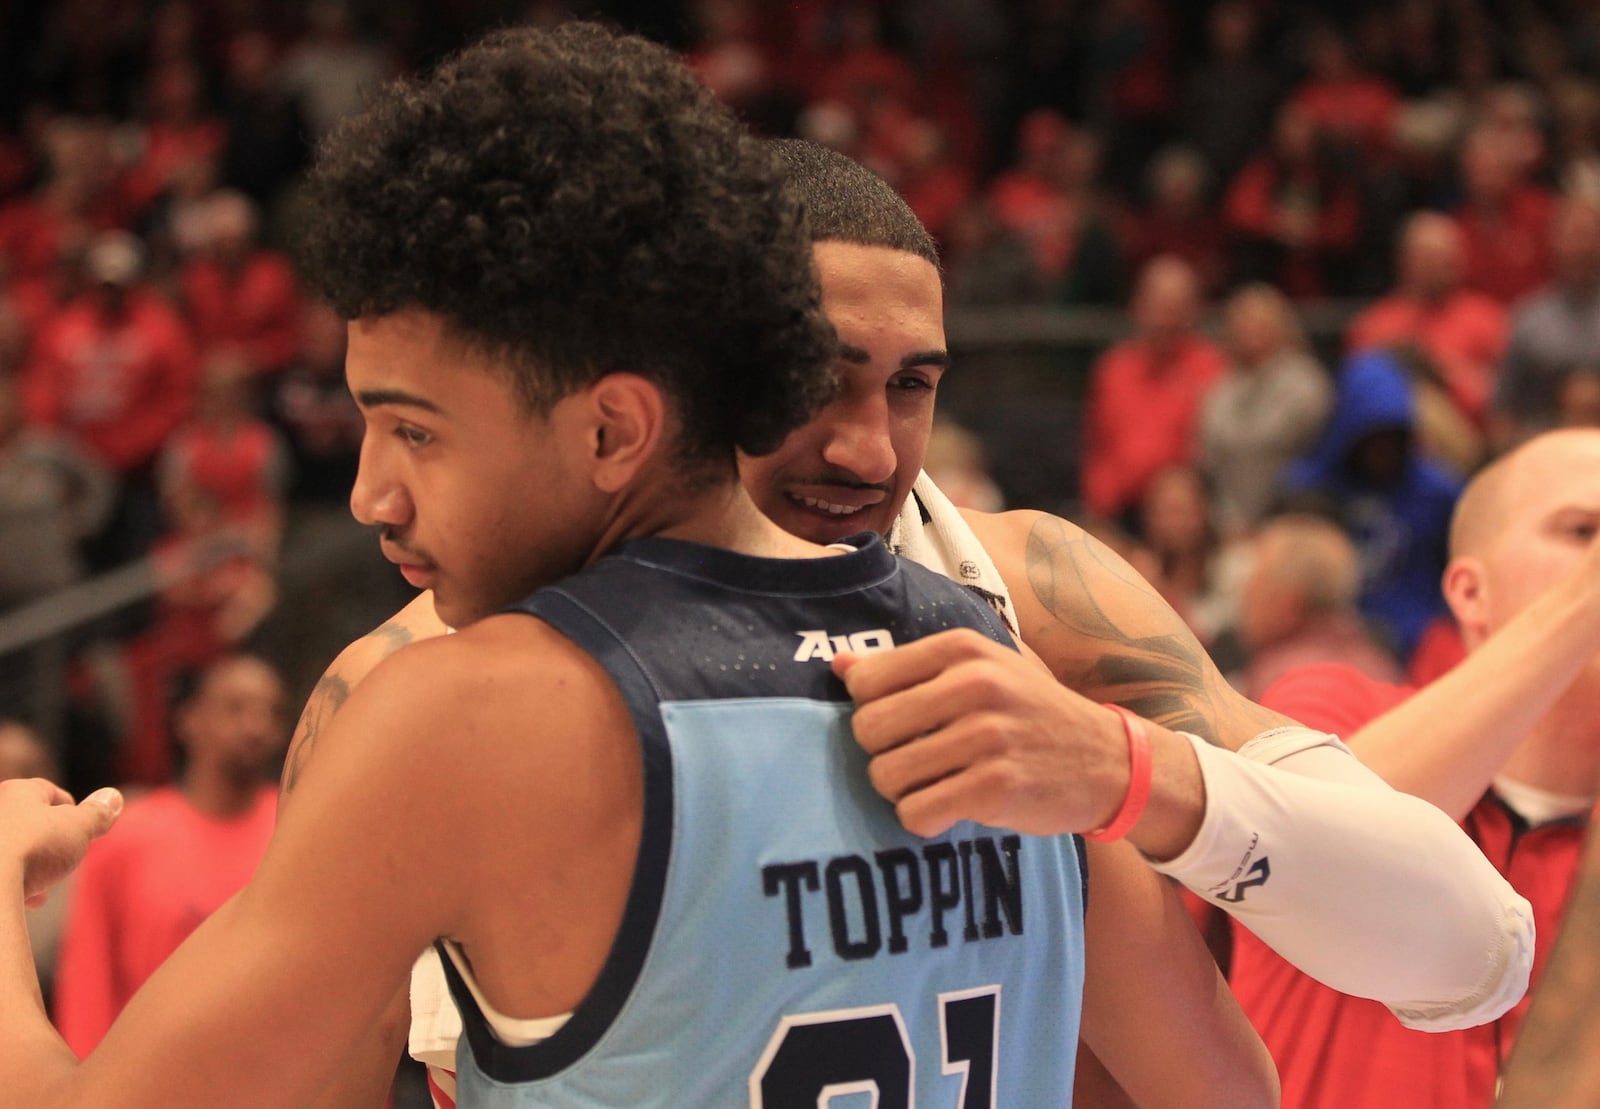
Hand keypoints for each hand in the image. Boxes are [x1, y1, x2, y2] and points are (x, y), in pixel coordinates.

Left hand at [0, 779, 121, 907]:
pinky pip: (0, 873)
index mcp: (17, 791)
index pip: (48, 791)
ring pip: (10, 849)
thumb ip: (97, 813)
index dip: (71, 808)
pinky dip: (11, 882)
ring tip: (45, 886)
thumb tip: (112, 796)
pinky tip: (26, 899)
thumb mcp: (79, 828)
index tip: (84, 826)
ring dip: (31, 865)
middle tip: (67, 859)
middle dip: (49, 842)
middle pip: (28, 822)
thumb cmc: (33, 849)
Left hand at [832, 628, 1127, 837]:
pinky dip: (924, 819)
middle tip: (915, 760)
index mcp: (962, 649)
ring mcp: (987, 737)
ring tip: (935, 784)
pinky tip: (950, 808)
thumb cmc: (1030, 713)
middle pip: (868, 730)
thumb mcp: (980, 670)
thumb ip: (909, 667)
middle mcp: (974, 685)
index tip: (902, 724)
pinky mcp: (996, 789)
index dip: (871, 710)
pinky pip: (916, 814)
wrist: (1109, 761)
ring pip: (886, 776)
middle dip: (881, 753)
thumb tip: (839, 667)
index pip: (865, 682)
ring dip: (902, 791)